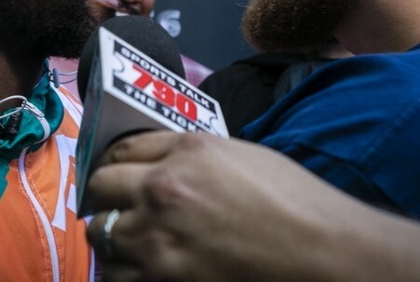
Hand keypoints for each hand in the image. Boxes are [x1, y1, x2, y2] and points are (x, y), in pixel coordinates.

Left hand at [85, 131, 344, 281]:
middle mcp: (163, 189)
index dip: (113, 163)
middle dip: (105, 198)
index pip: (120, 150)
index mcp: (186, 151)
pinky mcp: (162, 279)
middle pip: (100, 188)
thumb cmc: (294, 203)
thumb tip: (164, 165)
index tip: (115, 175)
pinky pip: (118, 274)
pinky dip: (126, 271)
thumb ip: (192, 157)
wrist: (320, 252)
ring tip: (133, 243)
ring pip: (102, 235)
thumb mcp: (241, 156)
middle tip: (116, 208)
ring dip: (114, 237)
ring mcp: (158, 238)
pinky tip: (146, 269)